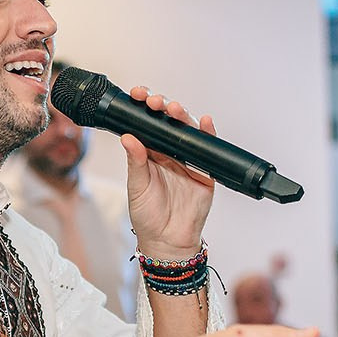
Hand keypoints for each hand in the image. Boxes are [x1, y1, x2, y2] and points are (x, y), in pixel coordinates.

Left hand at [119, 85, 214, 257]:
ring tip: (175, 110)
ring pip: (188, 129)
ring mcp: (188, 158)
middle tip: (154, 102)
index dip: (143, 106)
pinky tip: (205, 122)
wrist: (168, 241)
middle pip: (168, 120)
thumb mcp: (137, 188)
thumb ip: (135, 162)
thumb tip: (128, 137)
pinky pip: (209, 147)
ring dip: (183, 115)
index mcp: (149, 151)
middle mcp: (169, 151)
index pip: (147, 122)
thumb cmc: (148, 216)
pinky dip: (208, 133)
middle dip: (162, 106)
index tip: (137, 95)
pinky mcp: (205, 169)